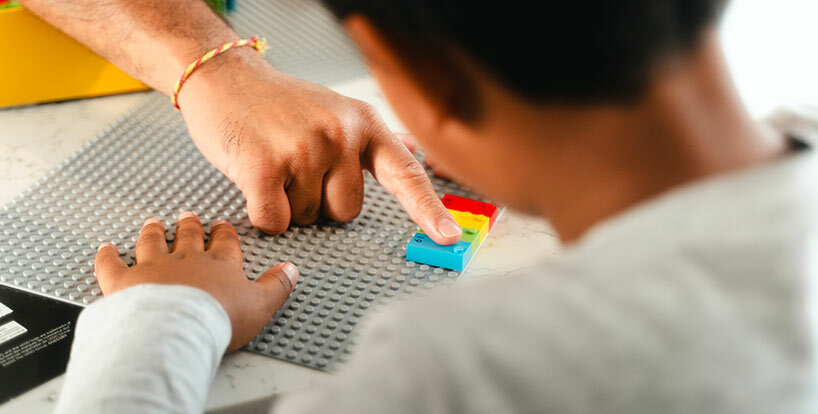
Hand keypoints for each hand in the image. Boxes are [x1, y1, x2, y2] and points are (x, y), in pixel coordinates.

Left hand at [94, 211, 297, 351]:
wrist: (175, 329)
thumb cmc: (217, 319)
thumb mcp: (260, 305)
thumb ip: (276, 286)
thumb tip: (292, 271)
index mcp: (218, 264)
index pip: (224, 242)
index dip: (223, 233)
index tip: (221, 226)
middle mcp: (185, 259)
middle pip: (188, 236)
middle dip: (189, 225)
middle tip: (187, 215)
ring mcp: (152, 267)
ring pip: (153, 242)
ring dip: (154, 232)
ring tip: (154, 223)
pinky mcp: (122, 281)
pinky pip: (112, 264)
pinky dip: (107, 255)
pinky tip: (106, 248)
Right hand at [175, 49, 461, 243]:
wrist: (225, 77)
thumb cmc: (281, 104)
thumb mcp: (337, 112)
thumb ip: (370, 143)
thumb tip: (413, 160)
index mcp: (365, 124)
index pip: (405, 174)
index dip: (428, 210)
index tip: (448, 238)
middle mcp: (341, 135)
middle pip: (346, 212)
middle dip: (320, 201)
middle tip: (297, 166)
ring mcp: (304, 149)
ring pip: (308, 219)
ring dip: (289, 203)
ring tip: (276, 163)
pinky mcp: (264, 166)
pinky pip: (275, 222)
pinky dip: (263, 214)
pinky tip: (255, 178)